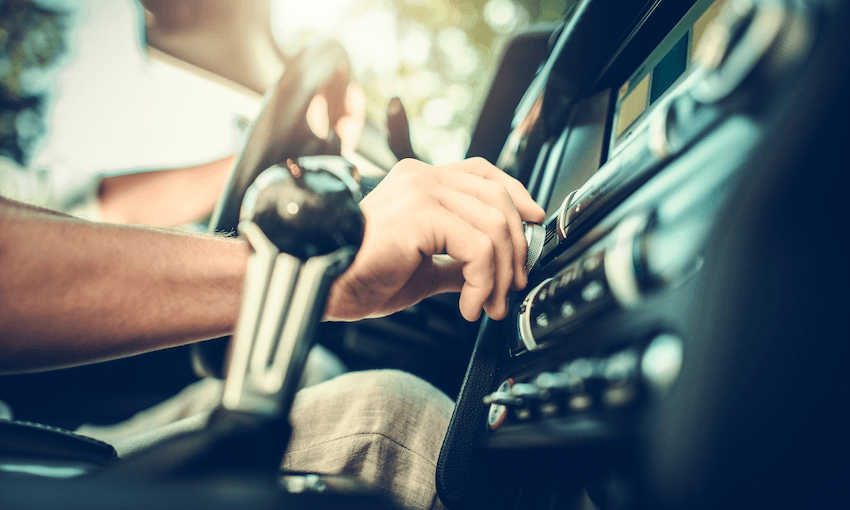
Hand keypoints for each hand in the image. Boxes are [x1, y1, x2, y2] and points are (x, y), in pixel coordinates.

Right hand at [325, 157, 545, 322]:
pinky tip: (467, 305)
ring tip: (486, 305)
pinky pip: (477, 248)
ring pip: (494, 226)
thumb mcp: (422, 268)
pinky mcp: (420, 215)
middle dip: (515, 248)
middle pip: (498, 199)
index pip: (483, 172)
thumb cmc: (359, 276)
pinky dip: (482, 282)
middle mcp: (422, 177)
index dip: (516, 194)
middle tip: (510, 288)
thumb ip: (454, 262)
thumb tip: (486, 272)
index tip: (533, 222)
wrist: (321, 283)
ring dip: (500, 275)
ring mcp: (421, 191)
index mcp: (420, 181)